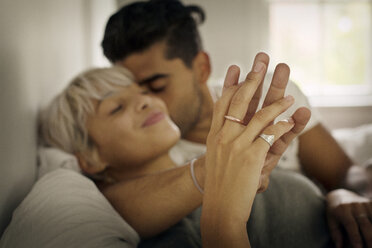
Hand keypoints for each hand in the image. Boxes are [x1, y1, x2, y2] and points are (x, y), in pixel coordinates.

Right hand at [201, 55, 296, 246]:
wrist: (219, 206)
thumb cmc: (218, 183)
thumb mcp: (214, 157)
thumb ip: (221, 139)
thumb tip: (226, 124)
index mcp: (214, 135)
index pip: (222, 103)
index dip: (230, 84)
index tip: (236, 66)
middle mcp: (223, 136)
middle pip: (238, 102)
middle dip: (251, 79)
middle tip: (261, 62)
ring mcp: (236, 145)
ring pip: (258, 115)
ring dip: (276, 102)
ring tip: (290, 95)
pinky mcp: (251, 156)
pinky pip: (270, 134)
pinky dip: (283, 125)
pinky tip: (293, 119)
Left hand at [326, 189, 371, 247]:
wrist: (340, 195)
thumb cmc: (335, 212)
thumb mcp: (331, 221)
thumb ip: (336, 234)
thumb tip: (339, 247)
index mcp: (342, 209)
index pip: (351, 224)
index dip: (355, 237)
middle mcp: (354, 205)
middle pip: (364, 224)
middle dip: (368, 238)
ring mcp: (364, 204)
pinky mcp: (370, 203)